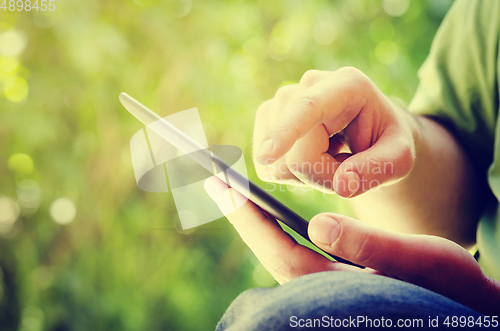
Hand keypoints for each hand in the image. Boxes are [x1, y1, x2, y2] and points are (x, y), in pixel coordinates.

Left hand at [204, 176, 499, 315]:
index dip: (250, 217)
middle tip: (216, 181)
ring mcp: (321, 292)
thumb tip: (317, 224)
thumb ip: (368, 246)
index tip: (224, 185)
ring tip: (234, 190)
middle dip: (242, 215)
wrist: (460, 307)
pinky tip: (269, 213)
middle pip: (270, 250)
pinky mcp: (330, 285)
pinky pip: (292, 253)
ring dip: (255, 220)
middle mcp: (318, 295)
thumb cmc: (447, 287)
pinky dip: (275, 230)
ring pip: (278, 252)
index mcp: (333, 291)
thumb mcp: (417, 260)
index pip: (280, 250)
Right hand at [253, 67, 415, 196]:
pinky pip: (267, 166)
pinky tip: (310, 159)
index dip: (285, 132)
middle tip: (348, 169)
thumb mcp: (399, 157)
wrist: (369, 130)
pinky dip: (288, 174)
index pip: (308, 108)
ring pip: (277, 163)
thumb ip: (377, 169)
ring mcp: (282, 99)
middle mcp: (308, 85)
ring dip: (305, 176)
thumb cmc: (385, 141)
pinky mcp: (268, 116)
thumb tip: (342, 184)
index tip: (265, 157)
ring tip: (330, 160)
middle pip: (295, 153)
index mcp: (347, 86)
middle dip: (320, 175)